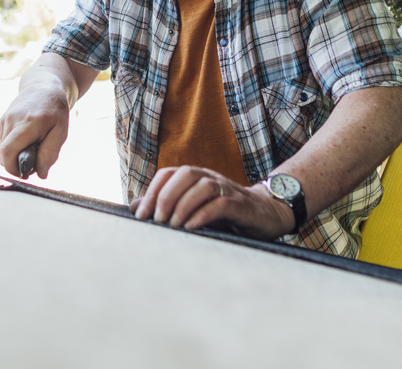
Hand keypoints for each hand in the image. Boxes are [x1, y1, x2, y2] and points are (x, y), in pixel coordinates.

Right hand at [0, 86, 69, 179]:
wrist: (43, 86)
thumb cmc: (55, 110)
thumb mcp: (61, 132)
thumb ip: (50, 154)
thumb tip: (40, 175)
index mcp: (27, 123)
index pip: (8, 152)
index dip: (13, 168)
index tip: (26, 173)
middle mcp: (10, 121)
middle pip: (4, 155)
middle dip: (17, 164)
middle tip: (36, 159)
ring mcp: (3, 120)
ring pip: (4, 150)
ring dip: (17, 154)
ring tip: (34, 143)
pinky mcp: (0, 122)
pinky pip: (4, 143)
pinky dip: (14, 146)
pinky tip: (26, 136)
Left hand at [130, 166, 296, 239]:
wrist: (267, 214)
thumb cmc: (226, 213)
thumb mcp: (194, 207)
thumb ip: (166, 206)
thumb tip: (134, 208)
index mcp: (196, 177)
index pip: (169, 173)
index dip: (152, 191)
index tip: (141, 215)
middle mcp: (210, 178)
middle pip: (184, 174)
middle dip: (165, 197)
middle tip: (156, 221)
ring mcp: (227, 189)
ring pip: (202, 186)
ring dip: (183, 205)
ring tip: (173, 226)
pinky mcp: (240, 204)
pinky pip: (220, 204)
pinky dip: (202, 214)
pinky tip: (191, 228)